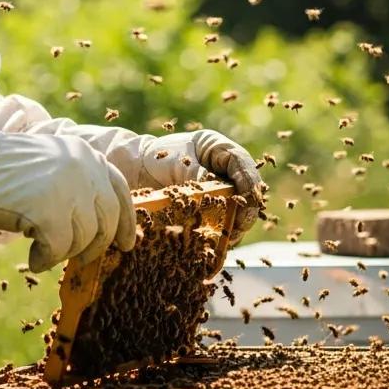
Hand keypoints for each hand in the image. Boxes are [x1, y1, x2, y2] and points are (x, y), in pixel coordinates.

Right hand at [0, 132, 135, 271]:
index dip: (126, 221)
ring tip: (41, 250)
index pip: (119, 189)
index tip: (126, 243)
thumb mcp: (51, 163)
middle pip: (107, 219)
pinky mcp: (51, 211)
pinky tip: (33, 257)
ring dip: (63, 252)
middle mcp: (84, 166)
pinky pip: (59, 249)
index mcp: (86, 153)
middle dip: (96, 245)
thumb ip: (78, 183)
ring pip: (83, 237)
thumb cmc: (5, 171)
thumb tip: (104, 227)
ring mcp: (69, 188)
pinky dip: (46, 259)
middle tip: (81, 258)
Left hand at [137, 130, 261, 244]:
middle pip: (247, 188)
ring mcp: (222, 188)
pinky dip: (223, 230)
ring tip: (229, 237)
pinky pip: (225, 219)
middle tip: (239, 226)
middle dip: (246, 208)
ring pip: (240, 207)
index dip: (248, 183)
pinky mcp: (214, 207)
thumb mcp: (176, 163)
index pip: (242, 163)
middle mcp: (225, 169)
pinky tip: (218, 240)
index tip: (247, 202)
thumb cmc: (157, 158)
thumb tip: (218, 196)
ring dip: (236, 223)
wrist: (139, 171)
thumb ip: (197, 177)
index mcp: (219, 149)